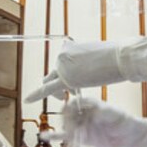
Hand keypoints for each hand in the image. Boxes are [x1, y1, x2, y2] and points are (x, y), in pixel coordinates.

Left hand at [25, 36, 146, 102]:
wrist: (119, 57)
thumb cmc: (114, 56)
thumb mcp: (96, 54)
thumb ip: (85, 61)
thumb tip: (88, 66)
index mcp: (68, 48)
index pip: (62, 64)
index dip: (67, 74)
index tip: (71, 82)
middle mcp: (62, 55)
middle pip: (55, 74)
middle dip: (61, 84)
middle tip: (71, 92)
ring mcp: (62, 66)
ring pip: (52, 83)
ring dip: (59, 91)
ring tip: (73, 94)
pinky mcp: (65, 79)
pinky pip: (46, 89)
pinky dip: (36, 94)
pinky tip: (27, 99)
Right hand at [54, 97, 146, 146]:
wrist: (129, 135)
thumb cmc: (123, 121)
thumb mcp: (115, 114)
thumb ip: (104, 111)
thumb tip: (94, 110)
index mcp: (91, 103)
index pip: (77, 101)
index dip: (71, 105)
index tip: (69, 108)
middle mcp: (84, 113)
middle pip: (69, 113)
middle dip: (67, 118)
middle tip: (70, 124)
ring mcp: (81, 124)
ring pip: (67, 124)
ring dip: (64, 127)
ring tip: (68, 131)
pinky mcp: (81, 137)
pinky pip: (66, 136)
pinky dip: (55, 136)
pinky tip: (44, 136)